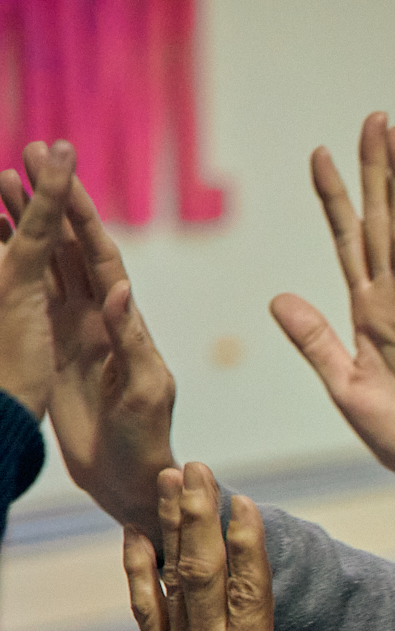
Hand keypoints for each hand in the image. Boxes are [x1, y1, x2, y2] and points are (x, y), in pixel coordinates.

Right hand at [0, 142, 178, 535]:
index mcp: (123, 321)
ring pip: (47, 263)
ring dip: (28, 223)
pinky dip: (14, 264)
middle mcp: (99, 316)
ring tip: (2, 182)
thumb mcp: (144, 388)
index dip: (82, 215)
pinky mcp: (53, 349)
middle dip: (51, 202)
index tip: (62, 173)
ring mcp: (73, 330)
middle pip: (70, 246)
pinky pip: (31, 295)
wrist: (129, 477)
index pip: (100, 256)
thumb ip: (131, 340)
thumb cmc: (145, 437)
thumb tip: (119, 291)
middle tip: (25, 153)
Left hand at [118, 464, 345, 630]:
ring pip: (172, 581)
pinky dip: (140, 569)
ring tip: (167, 482)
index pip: (249, 596)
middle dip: (200, 518)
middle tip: (196, 468)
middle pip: (203, 574)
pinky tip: (137, 535)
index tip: (244, 502)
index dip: (248, 547)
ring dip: (170, 528)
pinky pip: (146, 609)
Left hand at [270, 112, 394, 521]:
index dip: (334, 198)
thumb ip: (314, 338)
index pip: (348, 240)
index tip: (319, 154)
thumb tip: (277, 296)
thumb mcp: (342, 383)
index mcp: (367, 312)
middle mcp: (394, 297)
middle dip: (376, 169)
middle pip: (382, 219)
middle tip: (375, 119)